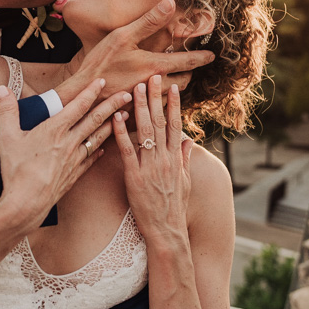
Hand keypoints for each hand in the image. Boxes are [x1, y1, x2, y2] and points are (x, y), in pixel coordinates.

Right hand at [0, 79, 132, 232]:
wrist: (25, 204)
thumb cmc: (15, 170)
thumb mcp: (7, 137)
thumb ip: (7, 111)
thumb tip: (2, 89)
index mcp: (54, 129)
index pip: (77, 106)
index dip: (91, 92)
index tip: (103, 81)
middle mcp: (68, 142)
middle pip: (95, 120)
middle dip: (112, 105)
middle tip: (128, 95)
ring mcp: (74, 159)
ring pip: (97, 138)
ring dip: (112, 126)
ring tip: (125, 116)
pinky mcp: (74, 175)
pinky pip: (91, 159)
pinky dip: (100, 151)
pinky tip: (105, 148)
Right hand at [55, 0, 213, 104]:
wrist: (83, 94)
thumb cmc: (100, 63)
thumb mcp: (123, 36)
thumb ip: (148, 21)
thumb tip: (171, 3)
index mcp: (155, 66)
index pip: (187, 62)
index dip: (201, 58)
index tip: (211, 56)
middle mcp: (156, 85)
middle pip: (183, 82)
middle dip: (189, 74)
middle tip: (190, 67)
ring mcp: (147, 100)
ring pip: (171, 95)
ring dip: (175, 86)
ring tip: (173, 77)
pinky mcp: (138, 110)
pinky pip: (157, 105)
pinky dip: (160, 97)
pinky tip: (152, 91)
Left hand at [113, 75, 192, 242]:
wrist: (166, 230)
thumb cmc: (174, 207)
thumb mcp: (185, 181)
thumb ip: (186, 159)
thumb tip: (190, 141)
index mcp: (177, 159)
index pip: (176, 125)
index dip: (174, 104)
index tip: (172, 86)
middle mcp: (165, 159)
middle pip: (161, 122)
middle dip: (156, 98)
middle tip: (152, 77)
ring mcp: (150, 167)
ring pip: (145, 131)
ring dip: (141, 108)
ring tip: (136, 88)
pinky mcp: (134, 177)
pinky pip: (127, 150)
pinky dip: (122, 132)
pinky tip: (117, 116)